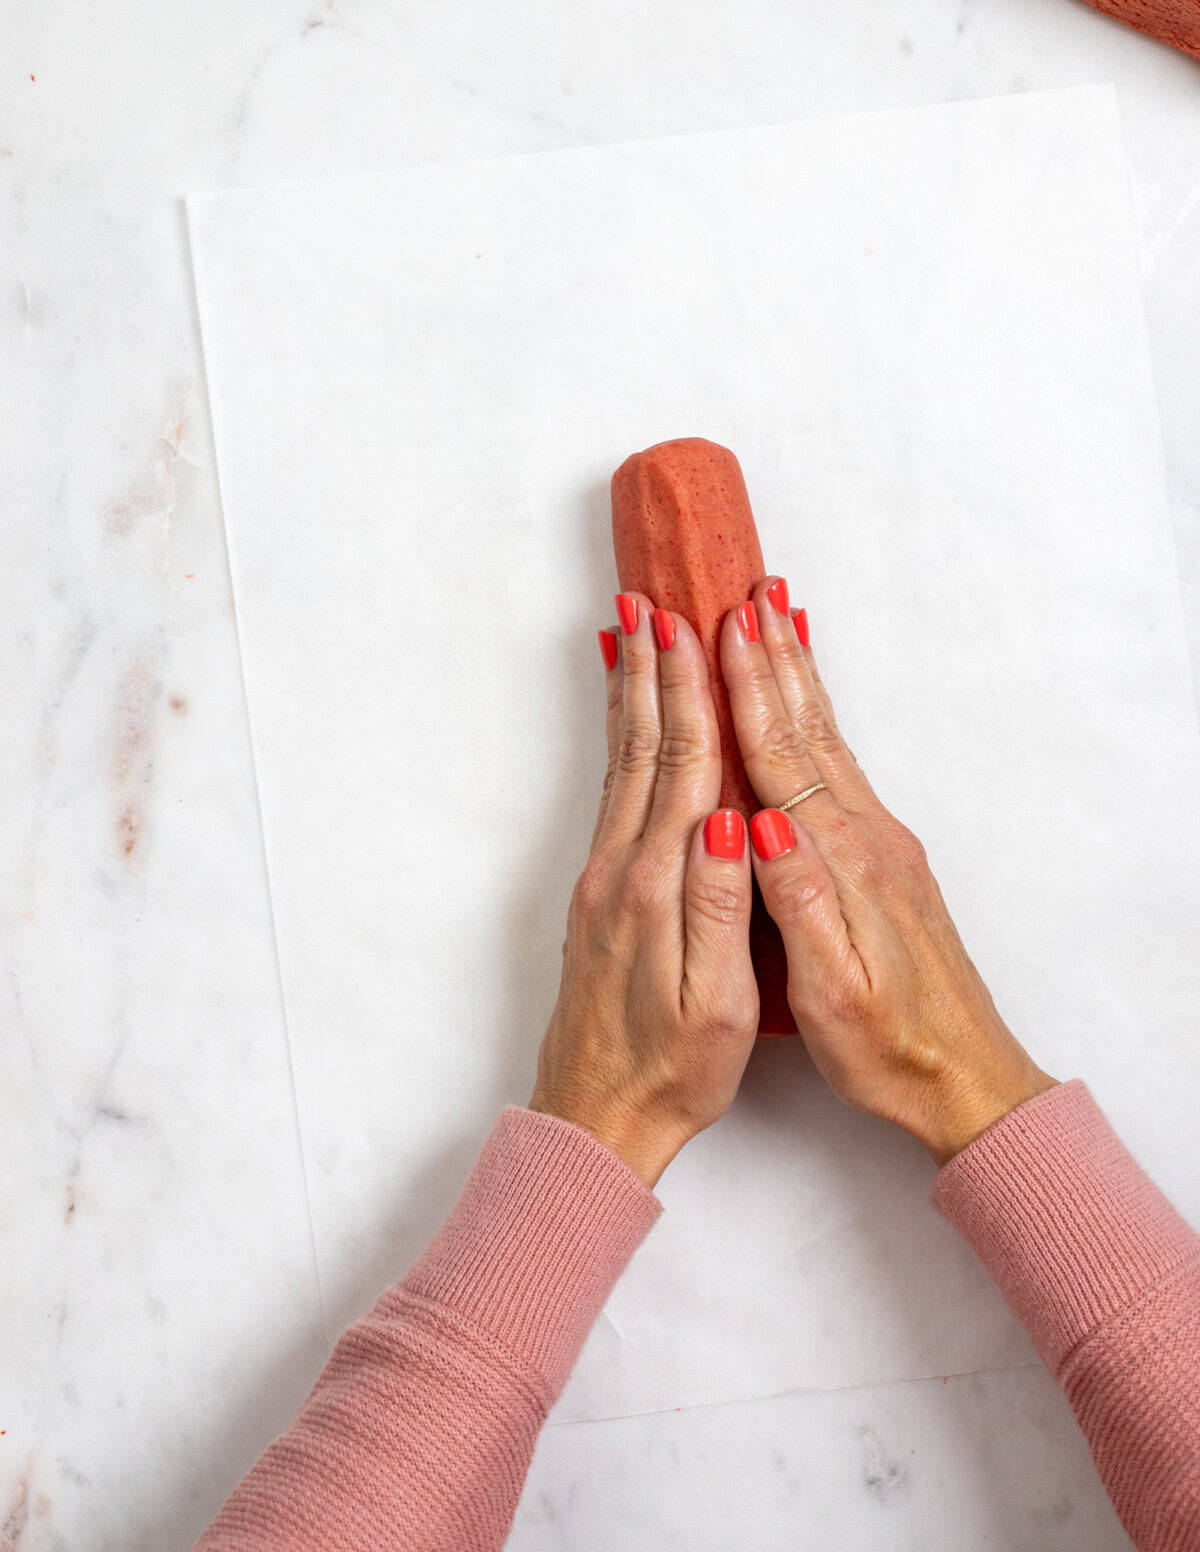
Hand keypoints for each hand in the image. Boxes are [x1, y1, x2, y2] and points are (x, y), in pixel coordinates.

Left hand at [529, 591, 759, 1186]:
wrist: (593, 1120)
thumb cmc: (672, 1073)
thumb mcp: (720, 1006)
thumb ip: (724, 908)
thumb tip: (733, 820)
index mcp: (660, 888)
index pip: (685, 766)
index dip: (690, 691)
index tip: (689, 625)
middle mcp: (622, 870)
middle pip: (643, 746)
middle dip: (649, 668)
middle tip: (648, 598)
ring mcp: (602, 879)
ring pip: (622, 764)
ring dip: (628, 694)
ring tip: (628, 635)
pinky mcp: (597, 895)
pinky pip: (612, 793)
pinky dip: (621, 741)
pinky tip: (624, 722)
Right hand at [722, 578, 1056, 1164]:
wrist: (965, 1081)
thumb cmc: (889, 1050)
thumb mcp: (834, 992)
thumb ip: (802, 903)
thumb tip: (766, 825)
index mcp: (842, 863)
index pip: (783, 758)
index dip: (748, 691)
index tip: (721, 625)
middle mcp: (864, 838)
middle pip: (808, 728)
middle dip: (772, 657)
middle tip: (744, 591)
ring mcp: (877, 844)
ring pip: (825, 739)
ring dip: (794, 676)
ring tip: (773, 622)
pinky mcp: (881, 860)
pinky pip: (835, 765)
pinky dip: (812, 720)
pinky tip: (804, 708)